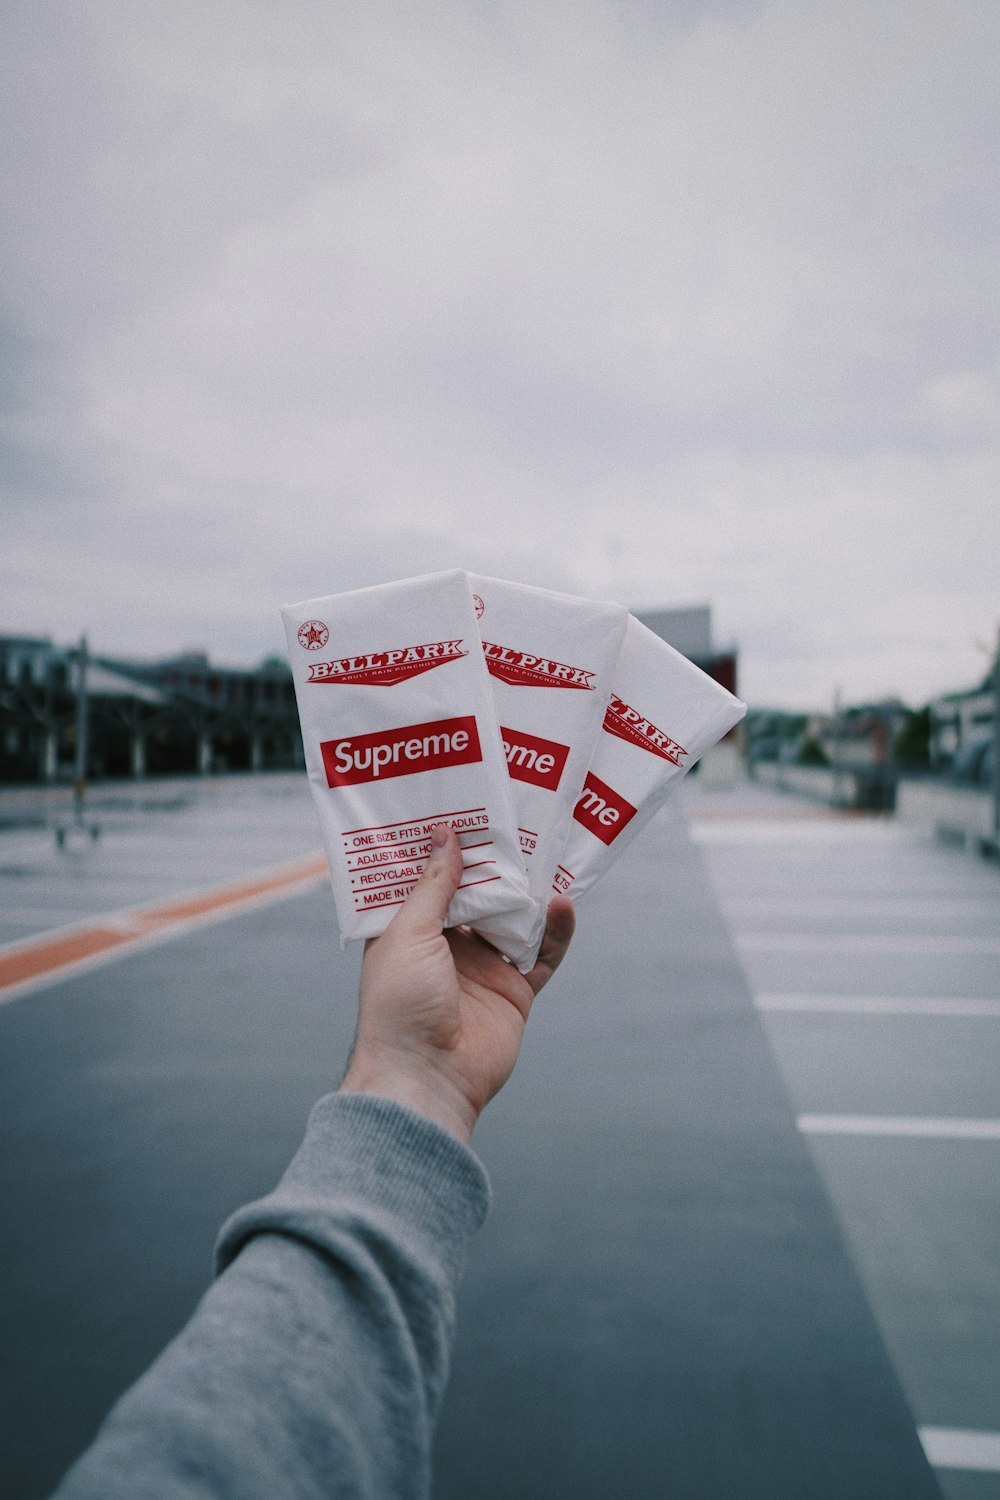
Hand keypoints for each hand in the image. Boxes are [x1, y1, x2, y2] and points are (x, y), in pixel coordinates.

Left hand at [340, 824, 574, 1141]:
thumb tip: (446, 834)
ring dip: (530, 890)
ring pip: (514, 918)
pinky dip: (556, 930)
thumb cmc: (399, 1005)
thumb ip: (434, 886)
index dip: (443, 848)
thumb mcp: (408, 934)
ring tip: (548, 850)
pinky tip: (564, 904)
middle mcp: (446, 946)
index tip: (461, 808)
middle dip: (495, 862)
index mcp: (408, 931)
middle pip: (478, 894)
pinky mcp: (515, 990)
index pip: (428, 880)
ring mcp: (483, 968)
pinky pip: (543, 954)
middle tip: (515, 818)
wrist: (426, 1077)